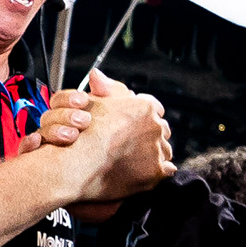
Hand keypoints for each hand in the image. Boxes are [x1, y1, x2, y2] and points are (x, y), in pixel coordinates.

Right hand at [58, 73, 173, 208]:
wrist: (79, 164)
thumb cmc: (82, 134)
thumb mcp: (92, 102)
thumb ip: (103, 88)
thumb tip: (97, 75)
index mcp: (144, 107)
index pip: (154, 108)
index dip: (142, 116)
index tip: (134, 122)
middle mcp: (155, 126)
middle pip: (160, 129)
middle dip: (149, 135)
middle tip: (131, 143)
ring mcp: (158, 149)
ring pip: (164, 149)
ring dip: (153, 153)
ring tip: (132, 159)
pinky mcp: (157, 171)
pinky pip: (166, 170)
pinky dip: (156, 170)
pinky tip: (141, 171)